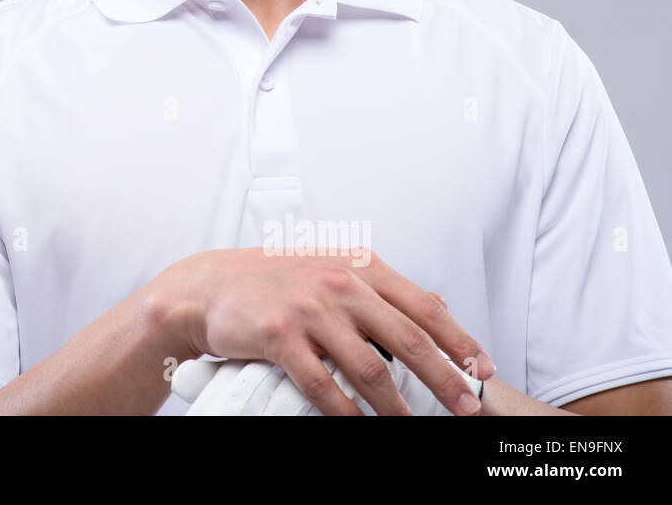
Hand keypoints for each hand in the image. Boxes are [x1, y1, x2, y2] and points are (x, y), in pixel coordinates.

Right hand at [153, 247, 492, 415]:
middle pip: (407, 339)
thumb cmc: (273, 280)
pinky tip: (359, 426)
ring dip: (396, 406)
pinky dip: (346, 413)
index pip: (422, 306)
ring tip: (410, 426)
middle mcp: (338, 283)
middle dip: (443, 379)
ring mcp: (309, 309)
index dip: (459, 340)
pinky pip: (323, 386)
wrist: (210, 286)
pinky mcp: (280, 336)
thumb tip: (439, 303)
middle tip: (465, 408)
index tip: (482, 370)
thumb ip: (381, 287)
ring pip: (369, 368)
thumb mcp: (331, 268)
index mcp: (358, 266)